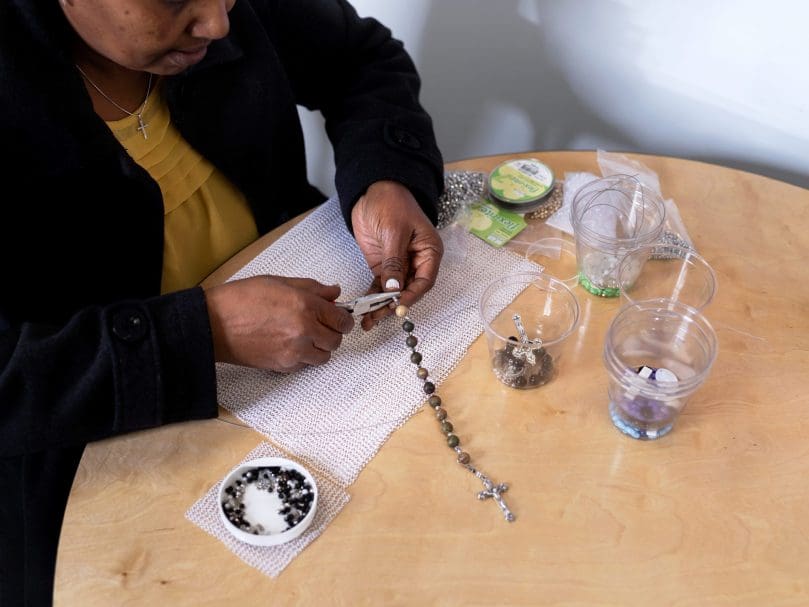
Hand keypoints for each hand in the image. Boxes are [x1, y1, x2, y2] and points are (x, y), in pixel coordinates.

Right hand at [203, 275, 354, 372]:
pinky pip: (305, 365)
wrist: (213, 324)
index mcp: (305, 305)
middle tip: (321, 326)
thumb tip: (334, 292)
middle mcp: (304, 330)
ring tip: (304, 336)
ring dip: (319, 347)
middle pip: (335, 340)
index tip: (341, 318)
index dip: (344, 319)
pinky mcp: (283, 365)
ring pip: (323, 356)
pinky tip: (290, 345)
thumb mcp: (279, 282)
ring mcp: (294, 351)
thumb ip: (311, 288)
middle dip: (332, 333)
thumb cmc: (241, 299)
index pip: (341, 319)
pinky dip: (303, 357)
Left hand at [351, 180, 442, 329]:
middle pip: (409, 290)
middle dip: (394, 304)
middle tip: (378, 316)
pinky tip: (364, 309)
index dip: (411, 296)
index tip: (396, 305)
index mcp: (429, 251)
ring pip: (393, 291)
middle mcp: (417, 261)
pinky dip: (372, 296)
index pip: (425, 281)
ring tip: (368, 320)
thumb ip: (394, 261)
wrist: (371, 189)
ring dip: (381, 306)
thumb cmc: (391, 203)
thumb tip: (394, 289)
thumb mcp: (394, 232)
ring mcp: (399, 265)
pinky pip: (380, 285)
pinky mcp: (383, 265)